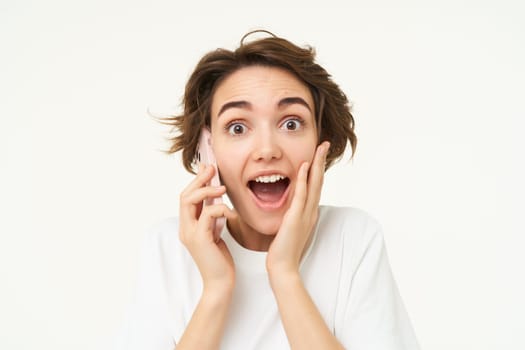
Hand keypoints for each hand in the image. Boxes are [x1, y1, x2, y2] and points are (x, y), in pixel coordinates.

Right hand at [179, 164, 236, 293]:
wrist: (220, 283)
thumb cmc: (220, 260)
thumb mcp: (216, 232)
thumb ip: (213, 217)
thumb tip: (217, 198)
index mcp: (188, 226)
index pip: (187, 198)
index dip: (196, 181)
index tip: (207, 168)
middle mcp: (185, 228)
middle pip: (184, 195)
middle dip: (199, 180)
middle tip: (212, 169)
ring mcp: (190, 233)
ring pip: (189, 201)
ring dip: (206, 190)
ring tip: (222, 187)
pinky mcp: (200, 238)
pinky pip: (207, 215)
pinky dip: (219, 209)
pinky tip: (230, 212)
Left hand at [266, 141, 329, 276]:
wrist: (283, 267)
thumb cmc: (283, 250)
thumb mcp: (289, 228)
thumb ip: (292, 216)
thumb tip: (291, 208)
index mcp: (309, 213)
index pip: (315, 186)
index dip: (317, 169)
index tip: (318, 154)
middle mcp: (310, 211)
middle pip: (319, 181)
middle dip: (321, 161)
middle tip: (324, 144)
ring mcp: (305, 214)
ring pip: (314, 184)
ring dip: (316, 165)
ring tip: (319, 148)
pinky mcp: (295, 218)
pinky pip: (301, 195)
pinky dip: (304, 180)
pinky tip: (304, 166)